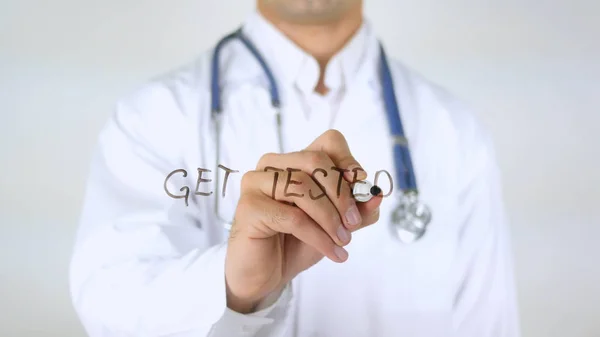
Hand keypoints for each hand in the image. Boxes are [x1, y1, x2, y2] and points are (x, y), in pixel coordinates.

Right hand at [224, 130, 381, 312]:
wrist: (266, 276)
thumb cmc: (298, 243)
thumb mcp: (336, 224)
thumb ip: (358, 209)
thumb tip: (377, 194)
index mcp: (294, 161)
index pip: (328, 142)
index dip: (348, 161)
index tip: (361, 186)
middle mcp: (272, 164)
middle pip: (316, 161)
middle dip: (341, 194)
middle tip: (353, 223)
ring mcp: (256, 182)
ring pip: (303, 188)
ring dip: (330, 219)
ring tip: (342, 241)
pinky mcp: (248, 207)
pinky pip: (293, 217)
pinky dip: (318, 237)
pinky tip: (332, 252)